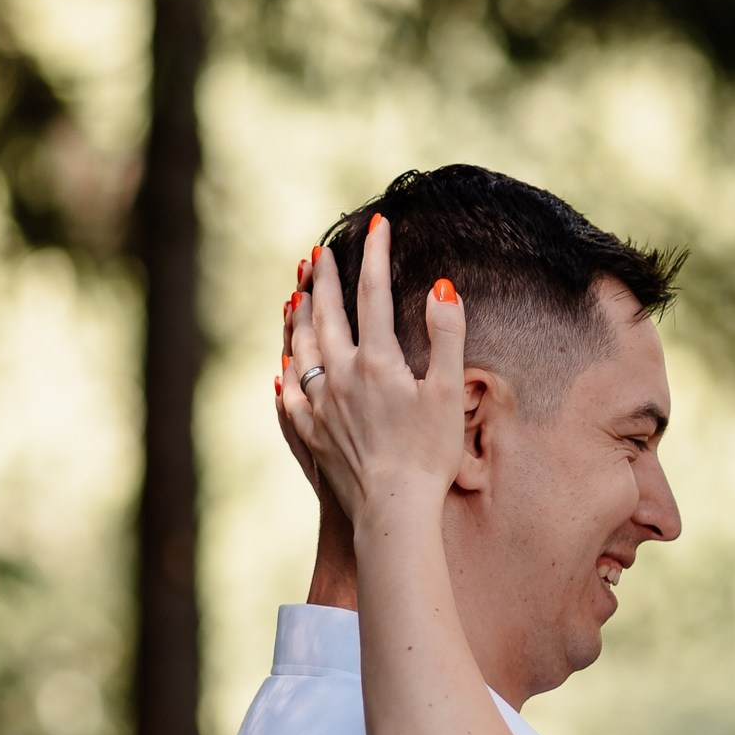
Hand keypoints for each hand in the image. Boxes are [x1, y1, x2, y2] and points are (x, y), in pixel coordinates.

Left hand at [275, 217, 467, 527]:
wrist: (393, 510)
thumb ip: (446, 335)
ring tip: (294, 294)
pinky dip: (288, 371)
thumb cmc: (430, 455)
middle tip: (319, 251)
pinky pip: (290, 394)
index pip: (374, 292)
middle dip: (323, 277)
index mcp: (376, 360)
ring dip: (298, 315)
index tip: (377, 224)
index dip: (376, 254)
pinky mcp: (310, 433)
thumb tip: (441, 287)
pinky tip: (284, 364)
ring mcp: (320, 404)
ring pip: (301, 347)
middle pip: (326, 312)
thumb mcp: (450, 392)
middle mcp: (340, 375)